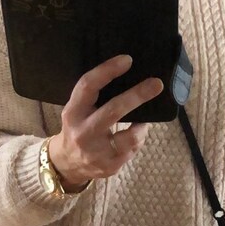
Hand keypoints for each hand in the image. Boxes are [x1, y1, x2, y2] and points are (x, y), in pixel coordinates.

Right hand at [48, 53, 162, 190]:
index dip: (108, 70)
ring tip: (147, 118)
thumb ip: (95, 97)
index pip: (88, 86)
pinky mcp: (109, 166)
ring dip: (142, 125)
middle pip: (114, 110)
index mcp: (73, 112)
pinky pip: (133, 149)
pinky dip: (139, 137)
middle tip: (157, 84)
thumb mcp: (78, 110)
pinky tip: (137, 133)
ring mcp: (96, 152)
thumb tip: (130, 75)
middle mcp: (83, 132)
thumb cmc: (79, 128)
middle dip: (138, 96)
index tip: (127, 60)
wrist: (67, 164)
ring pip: (130, 136)